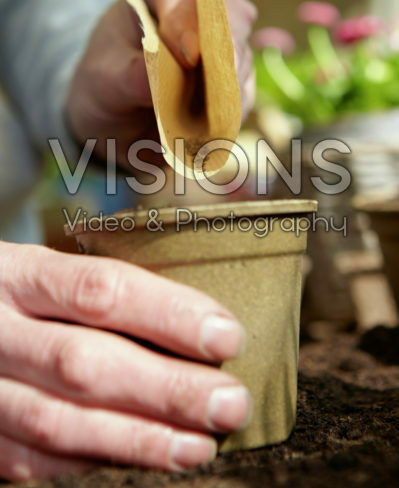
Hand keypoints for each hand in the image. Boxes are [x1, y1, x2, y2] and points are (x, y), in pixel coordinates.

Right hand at [0, 241, 249, 480]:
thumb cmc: (16, 297)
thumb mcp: (45, 274)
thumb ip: (98, 294)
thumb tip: (196, 325)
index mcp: (20, 274)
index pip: (100, 290)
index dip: (168, 314)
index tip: (227, 336)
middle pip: (84, 363)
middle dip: (166, 388)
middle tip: (231, 403)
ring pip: (58, 421)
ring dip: (139, 439)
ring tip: (200, 446)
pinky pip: (33, 461)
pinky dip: (95, 463)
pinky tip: (146, 463)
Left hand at [66, 0, 256, 166]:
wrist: (118, 114)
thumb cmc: (106, 83)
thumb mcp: (103, 80)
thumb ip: (126, 76)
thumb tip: (154, 74)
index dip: (184, 20)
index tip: (189, 57)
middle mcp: (197, 6)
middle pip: (227, 15)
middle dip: (226, 51)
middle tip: (222, 86)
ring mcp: (221, 40)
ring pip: (241, 56)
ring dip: (230, 90)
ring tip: (212, 122)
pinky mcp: (234, 76)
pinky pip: (243, 92)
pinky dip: (232, 112)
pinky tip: (215, 131)